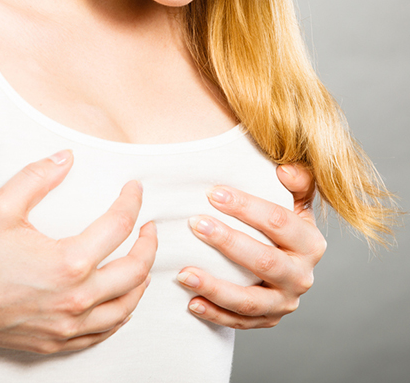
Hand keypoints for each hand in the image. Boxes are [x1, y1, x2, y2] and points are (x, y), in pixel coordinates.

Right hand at [0, 151, 156, 352]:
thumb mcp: (1, 207)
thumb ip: (37, 177)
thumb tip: (67, 156)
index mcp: (68, 263)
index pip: (119, 226)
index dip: (133, 201)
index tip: (135, 189)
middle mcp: (75, 299)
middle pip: (136, 270)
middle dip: (149, 243)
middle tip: (148, 226)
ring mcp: (68, 325)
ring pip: (126, 306)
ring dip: (142, 279)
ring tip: (141, 258)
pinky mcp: (58, 342)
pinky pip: (105, 331)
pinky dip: (122, 311)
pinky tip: (121, 296)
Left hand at [176, 164, 325, 327]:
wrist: (290, 261)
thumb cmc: (284, 223)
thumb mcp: (296, 200)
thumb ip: (297, 180)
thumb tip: (285, 170)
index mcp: (310, 243)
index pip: (279, 222)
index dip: (246, 207)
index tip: (214, 193)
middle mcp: (302, 276)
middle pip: (264, 261)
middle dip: (227, 242)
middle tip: (195, 224)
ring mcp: (285, 302)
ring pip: (249, 300)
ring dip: (214, 287)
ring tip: (183, 273)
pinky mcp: (268, 320)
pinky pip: (239, 322)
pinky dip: (214, 314)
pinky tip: (191, 302)